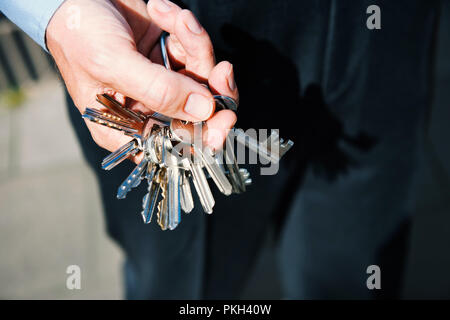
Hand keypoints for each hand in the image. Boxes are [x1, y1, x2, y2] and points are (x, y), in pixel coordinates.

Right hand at [46, 0, 237, 159]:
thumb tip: (203, 110)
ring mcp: (162, 86)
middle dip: (215, 90)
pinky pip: (195, 51)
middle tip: (223, 70)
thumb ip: (158, 90)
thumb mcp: (112, 64)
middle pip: (199, 117)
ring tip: (175, 18)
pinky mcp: (170, 60)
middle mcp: (147, 112)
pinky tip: (162, 12)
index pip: (174, 149)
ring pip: (203, 80)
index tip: (224, 119)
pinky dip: (187, 29)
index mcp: (126, 130)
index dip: (205, 139)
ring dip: (197, 45)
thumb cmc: (78, 34)